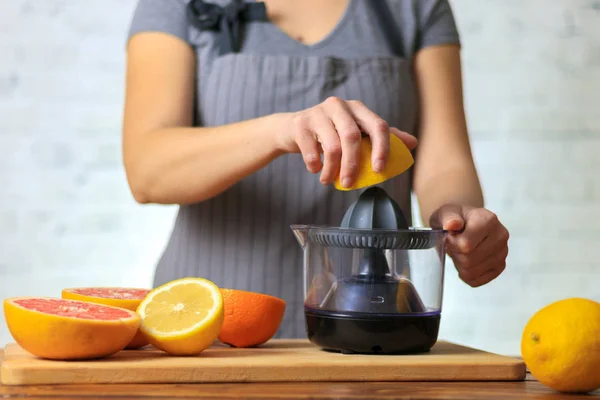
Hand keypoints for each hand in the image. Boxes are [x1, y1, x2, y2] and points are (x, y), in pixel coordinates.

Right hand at [274, 96, 417, 187]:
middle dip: (353, 165)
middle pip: (352, 137)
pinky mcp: (300, 123)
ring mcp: (318, 112)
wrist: (293, 128)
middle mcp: (339, 105)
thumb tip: (412, 143)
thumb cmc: (330, 132)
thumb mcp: (356, 132)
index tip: (380, 170)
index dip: (382, 148)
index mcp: (358, 108)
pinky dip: (315, 165)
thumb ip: (382, 137)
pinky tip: (316, 170)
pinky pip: (311, 150)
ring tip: (329, 181)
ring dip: (332, 170)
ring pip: (332, 146)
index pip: (378, 125)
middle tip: (350, 184)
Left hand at [430, 204, 509, 286]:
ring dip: (460, 265)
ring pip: (471, 272)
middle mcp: (500, 236)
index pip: (466, 245)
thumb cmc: (456, 218)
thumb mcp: (446, 212)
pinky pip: (476, 281)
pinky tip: (466, 262)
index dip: (452, 244)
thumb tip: (452, 224)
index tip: (450, 236)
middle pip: (469, 260)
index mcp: (488, 220)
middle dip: (456, 255)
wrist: (464, 222)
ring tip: (461, 252)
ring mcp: (503, 253)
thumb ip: (448, 217)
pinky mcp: (500, 267)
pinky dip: (466, 275)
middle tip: (454, 245)